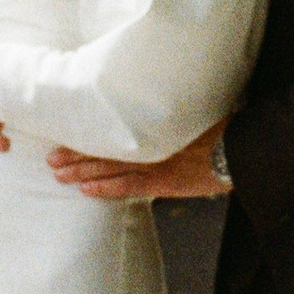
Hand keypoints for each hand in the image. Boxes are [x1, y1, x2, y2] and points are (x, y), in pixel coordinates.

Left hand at [48, 128, 227, 203]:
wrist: (243, 147)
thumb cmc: (224, 126)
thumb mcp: (194, 110)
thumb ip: (173, 111)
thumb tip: (158, 103)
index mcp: (153, 122)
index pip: (113, 125)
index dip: (89, 129)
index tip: (69, 126)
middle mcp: (149, 141)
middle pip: (104, 145)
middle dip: (76, 152)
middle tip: (51, 155)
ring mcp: (154, 162)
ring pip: (108, 167)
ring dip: (81, 170)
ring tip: (57, 173)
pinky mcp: (163, 183)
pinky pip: (127, 187)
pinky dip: (105, 189)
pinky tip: (85, 190)